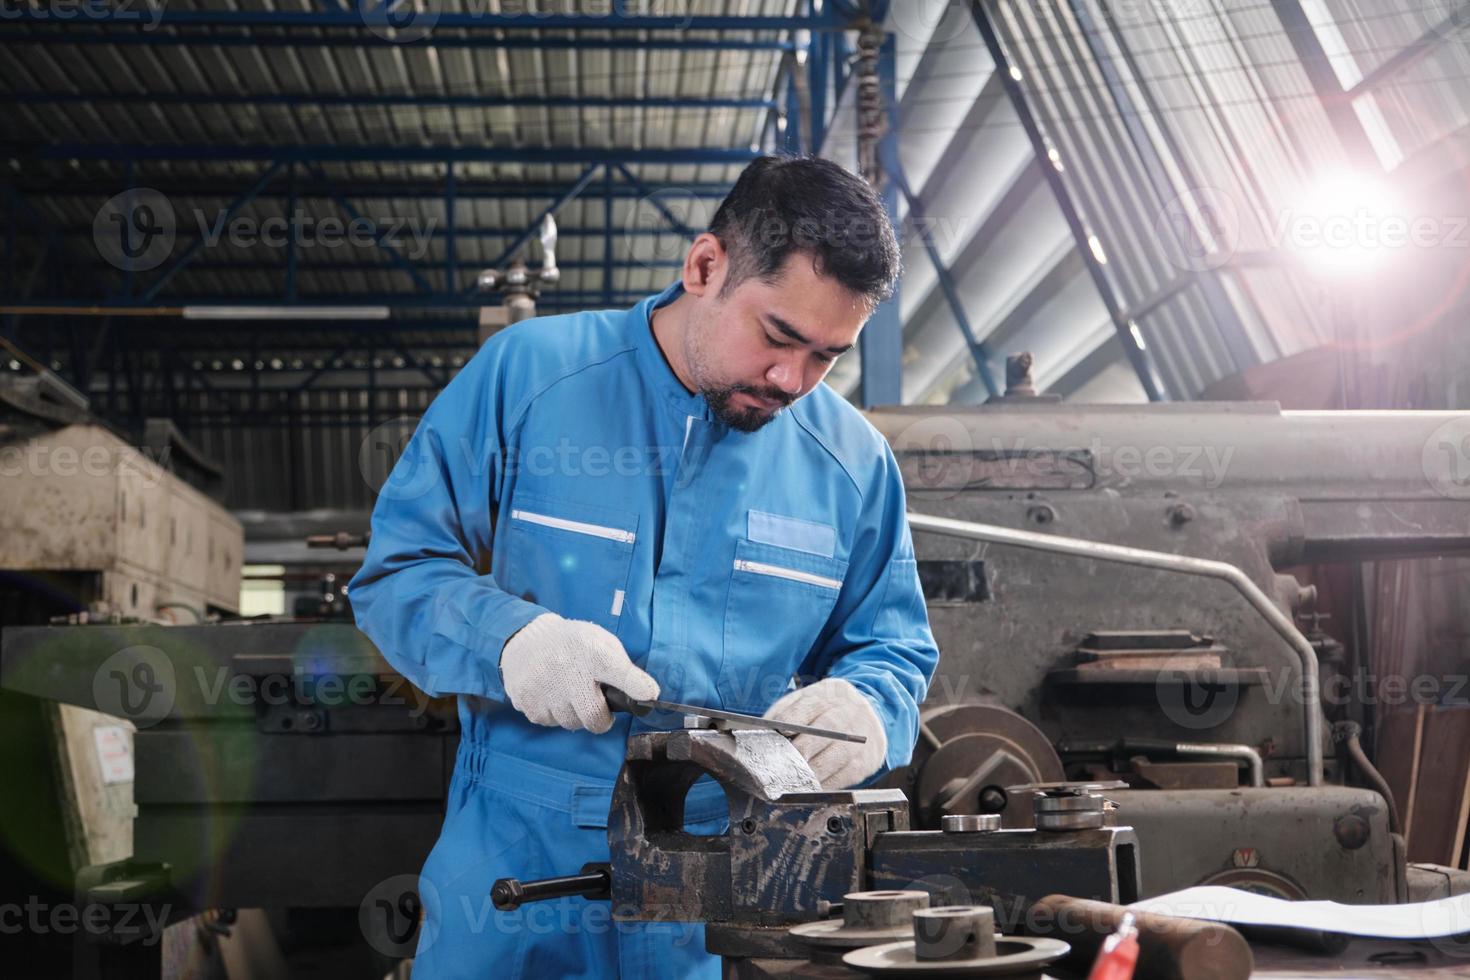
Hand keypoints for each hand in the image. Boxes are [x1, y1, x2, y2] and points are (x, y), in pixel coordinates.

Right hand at [500, 613, 657, 732]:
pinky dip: (553, 713)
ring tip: (567, 690)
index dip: (637, 687)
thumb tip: (647, 694)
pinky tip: (551, 693)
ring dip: (573, 713)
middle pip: (594, 719)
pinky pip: (549, 723)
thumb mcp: (601, 644)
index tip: (649, 695)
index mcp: (594, 654)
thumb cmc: (572, 645)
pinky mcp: (528, 702)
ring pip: (570, 723)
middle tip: (593, 700)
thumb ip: (624, 670)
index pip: (621, 674)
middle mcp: (570, 673)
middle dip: (598, 717)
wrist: (526, 639)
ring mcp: (546, 690)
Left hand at [763, 678, 886, 788]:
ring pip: (838, 755)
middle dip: (803, 748)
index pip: (811, 704)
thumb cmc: (825, 711)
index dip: (794, 718)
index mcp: (830, 693)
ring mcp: (861, 736)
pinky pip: (847, 776)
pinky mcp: (867, 761)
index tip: (780, 732)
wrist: (868, 716)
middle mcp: (850, 712)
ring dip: (813, 771)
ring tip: (792, 780)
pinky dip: (826, 784)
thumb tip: (762, 733)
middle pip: (827, 729)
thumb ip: (785, 712)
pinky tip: (809, 787)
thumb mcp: (807, 700)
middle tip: (782, 763)